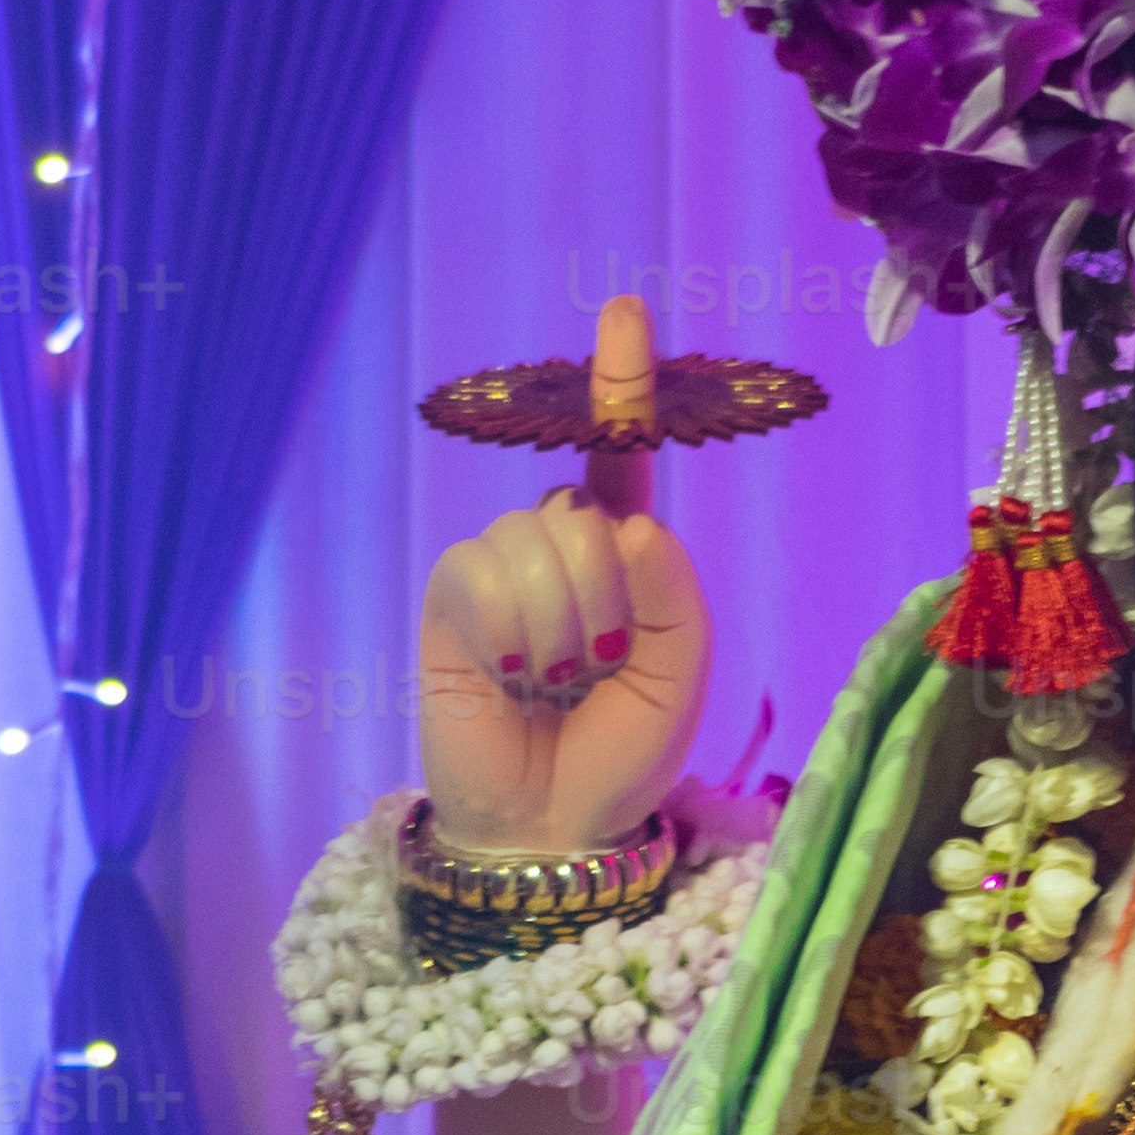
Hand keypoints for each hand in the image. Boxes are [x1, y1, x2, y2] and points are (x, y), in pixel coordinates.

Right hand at [416, 294, 709, 855]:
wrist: (555, 823)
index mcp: (624, 552)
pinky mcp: (452, 599)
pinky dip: (511, 635)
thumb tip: (627, 523)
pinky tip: (509, 676)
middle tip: (599, 665)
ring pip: (537, 541)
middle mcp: (559, 545)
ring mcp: (499, 568)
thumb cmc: (625, 749)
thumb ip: (677, 591)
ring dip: (560, 625)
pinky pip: (484, 576)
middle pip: (584, 511)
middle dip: (607, 596)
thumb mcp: (683, 672)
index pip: (620, 452)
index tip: (625, 310)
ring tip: (552, 681)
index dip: (621, 383)